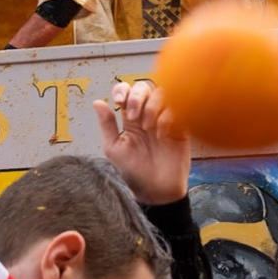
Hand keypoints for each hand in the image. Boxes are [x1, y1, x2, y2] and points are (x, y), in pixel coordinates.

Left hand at [93, 81, 189, 205]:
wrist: (155, 191)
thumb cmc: (133, 172)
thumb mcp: (114, 148)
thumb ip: (107, 125)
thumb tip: (97, 102)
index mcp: (130, 117)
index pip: (127, 90)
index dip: (122, 90)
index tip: (119, 102)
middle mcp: (147, 114)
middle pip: (144, 87)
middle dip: (137, 97)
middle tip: (132, 117)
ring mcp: (165, 119)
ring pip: (162, 94)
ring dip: (151, 106)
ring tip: (147, 127)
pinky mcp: (180, 127)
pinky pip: (177, 109)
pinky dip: (167, 118)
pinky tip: (163, 134)